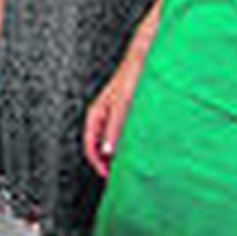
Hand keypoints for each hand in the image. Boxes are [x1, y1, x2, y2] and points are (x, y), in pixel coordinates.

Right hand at [83, 56, 142, 177]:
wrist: (147, 59)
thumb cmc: (132, 75)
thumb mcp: (122, 104)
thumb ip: (115, 127)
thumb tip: (108, 151)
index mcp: (96, 114)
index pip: (90, 145)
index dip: (98, 163)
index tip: (109, 176)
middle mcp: (104, 115)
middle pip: (101, 145)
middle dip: (110, 160)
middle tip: (123, 173)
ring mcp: (116, 114)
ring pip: (114, 140)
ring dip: (121, 151)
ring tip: (134, 162)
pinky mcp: (128, 113)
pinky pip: (124, 133)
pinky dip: (130, 142)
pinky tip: (143, 146)